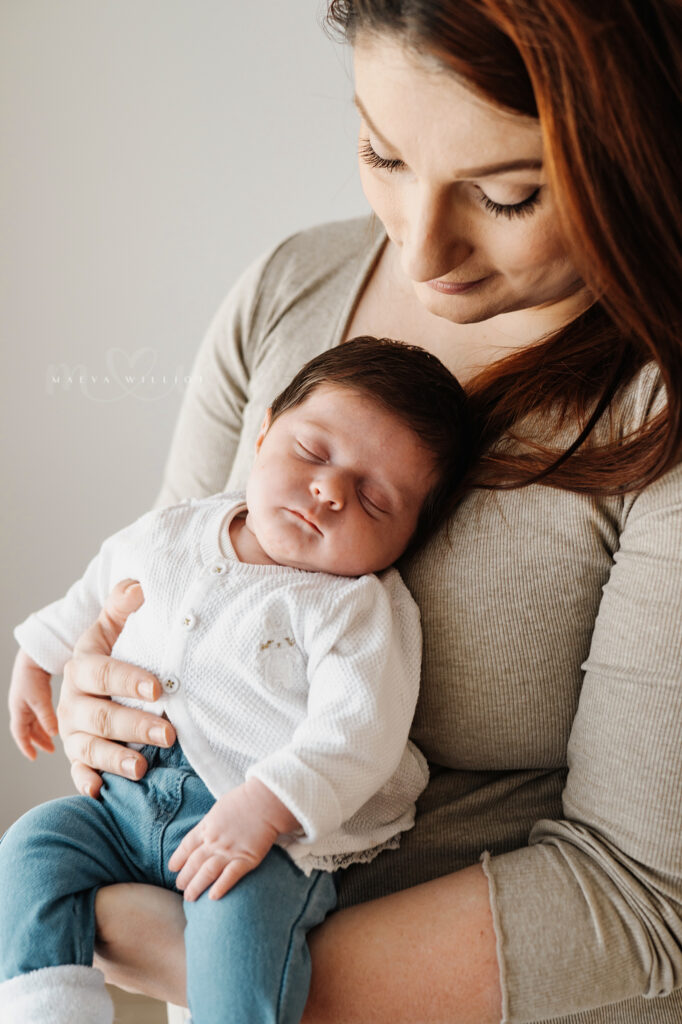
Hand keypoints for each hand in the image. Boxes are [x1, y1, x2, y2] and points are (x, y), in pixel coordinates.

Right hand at [9, 648, 57, 758]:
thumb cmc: (34, 676)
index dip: (26, 746)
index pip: (19, 734)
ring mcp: (26, 700)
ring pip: (33, 721)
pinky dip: (45, 719)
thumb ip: (46, 717)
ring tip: (53, 738)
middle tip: (50, 749)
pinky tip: (55, 720)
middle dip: (37, 740)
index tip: (33, 757)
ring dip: (42, 731)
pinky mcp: (34, 693)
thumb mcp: (40, 699)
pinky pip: (38, 712)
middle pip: (27, 729)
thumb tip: (53, 733)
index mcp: (18, 710)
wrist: (33, 655)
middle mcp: (20, 706)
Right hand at [57, 578, 175, 797]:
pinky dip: (88, 781)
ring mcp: (74, 731)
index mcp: (82, 667)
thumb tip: (139, 587)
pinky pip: (79, 772)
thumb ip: (124, 605)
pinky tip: (101, 790)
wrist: (100, 680)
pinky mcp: (78, 756)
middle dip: (133, 726)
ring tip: (142, 768)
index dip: (129, 681)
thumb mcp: (116, 625)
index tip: (158, 689)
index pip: (103, 673)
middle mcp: (73, 702)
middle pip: (100, 715)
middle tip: (169, 733)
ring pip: (89, 747)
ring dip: (115, 758)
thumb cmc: (117, 650)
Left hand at [168, 778, 299, 901]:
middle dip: (184, 877)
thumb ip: (210, 823)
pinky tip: (212, 897)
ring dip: (196, 886)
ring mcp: (229, 851)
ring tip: (190, 897)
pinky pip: (230, 876)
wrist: (266, 801)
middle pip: (193, 862)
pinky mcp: (247, 859)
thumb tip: (205, 832)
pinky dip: (220, 887)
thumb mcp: (219, 808)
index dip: (178, 859)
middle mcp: (214, 841)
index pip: (186, 846)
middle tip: (180, 887)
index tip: (173, 868)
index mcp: (207, 826)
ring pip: (207, 872)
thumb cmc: (244, 800)